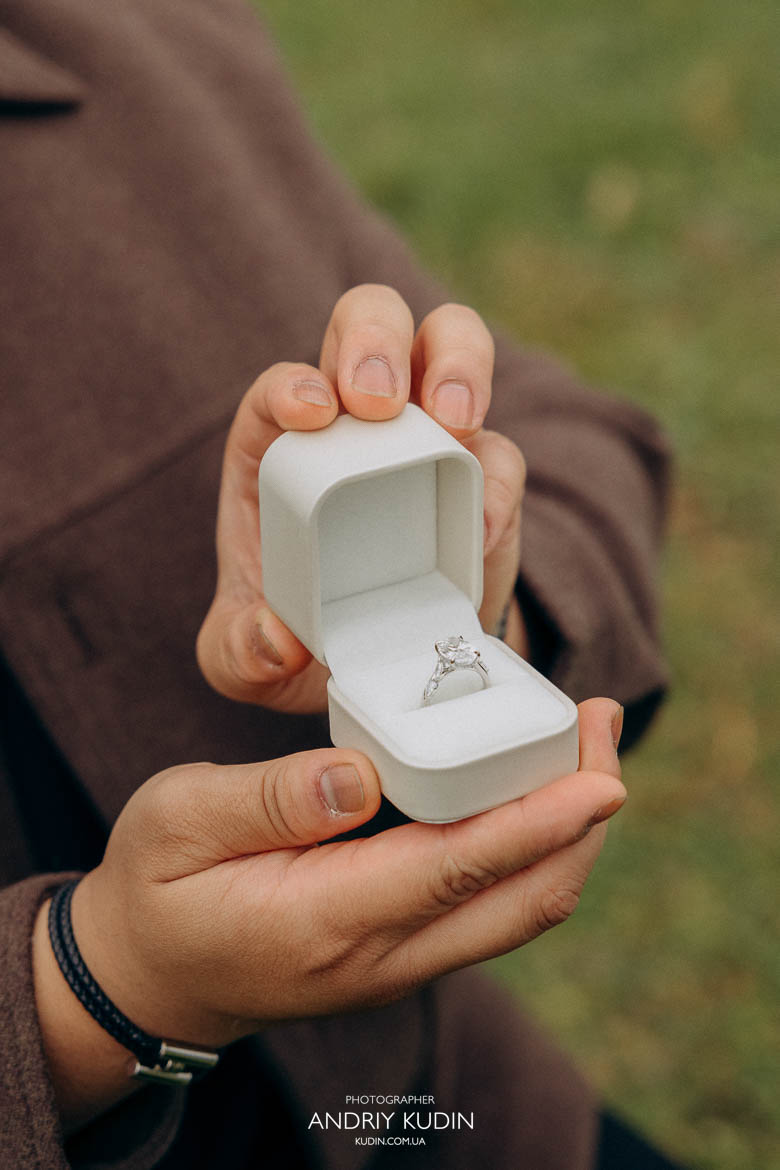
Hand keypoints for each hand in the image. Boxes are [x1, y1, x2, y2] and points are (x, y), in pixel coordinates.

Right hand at [58, 699, 622, 1062]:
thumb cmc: (157, 886)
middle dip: (582, 820)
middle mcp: (378, 957)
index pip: (457, 868)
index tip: (601, 775)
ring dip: (567, 837)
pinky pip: (492, 908)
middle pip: (521, 900)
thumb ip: (271, 799)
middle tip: (604, 728)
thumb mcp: (177, 821)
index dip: (539, 820)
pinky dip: (533, 853)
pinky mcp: (402, 954)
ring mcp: (396, 965)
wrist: (150, 977)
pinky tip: (533, 794)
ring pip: (519, 911)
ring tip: (585, 749)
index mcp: (322, 920)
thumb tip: (361, 774)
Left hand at [196, 284, 526, 712]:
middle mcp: (356, 420)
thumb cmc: (303, 635)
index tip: (310, 412)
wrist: (384, 661)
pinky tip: (481, 524)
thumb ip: (242, 652)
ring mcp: (426, 437)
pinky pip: (502, 452)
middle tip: (378, 402)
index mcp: (282, 445)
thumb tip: (277, 641)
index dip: (293, 383)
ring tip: (454, 419)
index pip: (284, 386)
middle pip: (367, 321)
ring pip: (449, 342)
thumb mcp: (247, 660)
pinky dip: (497, 477)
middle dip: (374, 340)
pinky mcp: (485, 477)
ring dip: (456, 361)